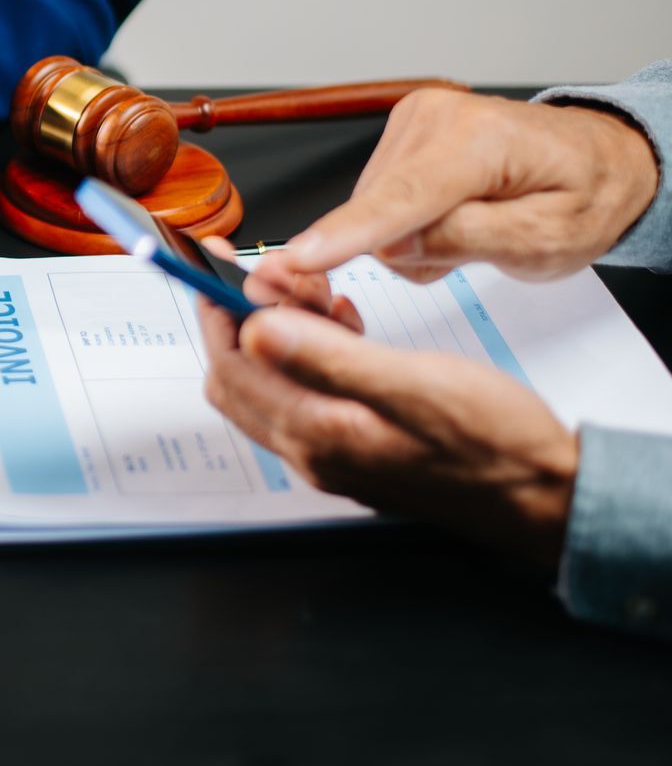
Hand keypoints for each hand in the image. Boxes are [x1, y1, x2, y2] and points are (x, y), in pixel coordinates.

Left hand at [197, 295, 578, 570]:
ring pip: (272, 384)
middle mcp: (312, 452)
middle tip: (277, 277)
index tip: (215, 269)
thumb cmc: (497, 444)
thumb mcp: (414, 386)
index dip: (217, 313)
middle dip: (244, 320)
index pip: (232, 368)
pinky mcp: (355, 448)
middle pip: (240, 378)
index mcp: (317, 435)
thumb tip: (256, 329)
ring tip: (322, 296)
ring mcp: (332, 455)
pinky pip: (307, 394)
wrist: (548, 496)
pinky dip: (311, 353)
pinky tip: (347, 326)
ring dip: (281, 333)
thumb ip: (328, 359)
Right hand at [285, 89, 658, 281]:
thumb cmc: (583, 195)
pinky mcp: (399, 132)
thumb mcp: (548, 241)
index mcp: (480, 140)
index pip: (403, 197)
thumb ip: (469, 242)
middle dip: (415, 247)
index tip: (300, 257)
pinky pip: (377, 198)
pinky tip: (451, 212)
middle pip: (380, 211)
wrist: (596, 158)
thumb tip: (393, 248)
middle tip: (478, 245)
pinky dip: (407, 220)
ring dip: (413, 236)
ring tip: (472, 225)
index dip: (348, 232)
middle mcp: (436, 117)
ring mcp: (413, 120)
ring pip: (373, 209)